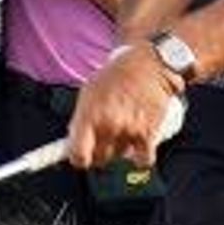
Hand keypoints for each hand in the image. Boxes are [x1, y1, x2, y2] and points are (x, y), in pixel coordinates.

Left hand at [65, 41, 183, 171]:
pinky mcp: (149, 133)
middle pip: (99, 159)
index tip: (81, 158)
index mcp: (89, 115)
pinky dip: (142, 157)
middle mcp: (108, 125)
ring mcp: (129, 130)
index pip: (78, 155)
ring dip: (120, 150)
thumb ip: (81, 119)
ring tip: (123, 132)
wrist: (147, 64)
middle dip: (99, 153)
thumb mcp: (88, 92)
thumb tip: (74, 142)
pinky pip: (144, 160)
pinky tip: (140, 148)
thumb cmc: (117, 75)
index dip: (79, 160)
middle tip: (103, 141)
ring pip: (120, 157)